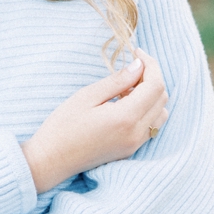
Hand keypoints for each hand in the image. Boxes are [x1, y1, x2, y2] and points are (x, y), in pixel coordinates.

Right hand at [21, 48, 168, 192]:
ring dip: (151, 95)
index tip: (137, 53)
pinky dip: (147, 110)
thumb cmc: (62, 126)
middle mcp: (136, 134)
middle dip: (152, 77)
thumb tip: (138, 65)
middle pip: (162, 98)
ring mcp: (135, 144)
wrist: (51, 161)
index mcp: (125, 118)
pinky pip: (151, 126)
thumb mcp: (86, 96)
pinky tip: (125, 104)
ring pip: (160, 113)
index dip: (150, 65)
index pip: (155, 86)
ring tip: (127, 87)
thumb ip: (117, 81)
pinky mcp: (130, 150)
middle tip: (131, 67)